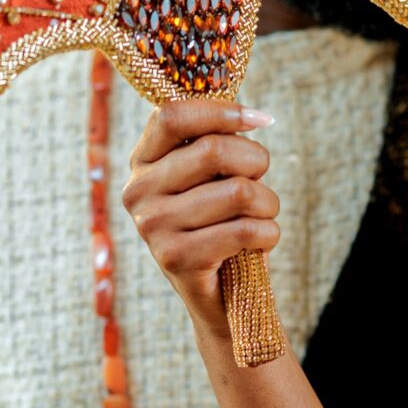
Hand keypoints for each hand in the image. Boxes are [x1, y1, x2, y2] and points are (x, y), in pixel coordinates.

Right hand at [122, 98, 277, 334]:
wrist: (218, 296)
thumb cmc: (220, 223)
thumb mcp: (211, 178)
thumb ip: (218, 143)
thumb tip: (257, 117)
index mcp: (143, 161)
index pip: (173, 116)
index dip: (222, 111)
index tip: (261, 121)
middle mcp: (138, 191)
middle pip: (214, 150)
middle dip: (257, 161)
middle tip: (263, 181)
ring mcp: (152, 226)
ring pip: (238, 191)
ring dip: (269, 203)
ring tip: (264, 215)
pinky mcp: (176, 259)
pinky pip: (245, 229)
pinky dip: (269, 233)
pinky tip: (262, 239)